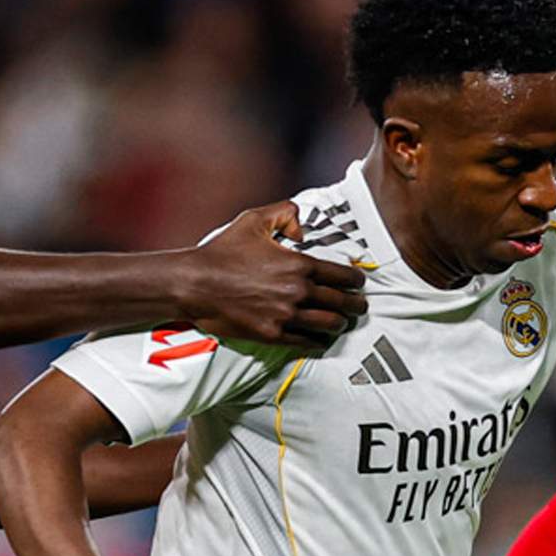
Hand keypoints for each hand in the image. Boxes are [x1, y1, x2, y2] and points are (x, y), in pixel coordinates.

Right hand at [176, 202, 366, 349]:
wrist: (196, 283)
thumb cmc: (223, 251)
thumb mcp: (254, 220)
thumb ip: (285, 214)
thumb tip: (303, 228)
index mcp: (299, 264)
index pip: (343, 275)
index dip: (357, 280)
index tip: (359, 283)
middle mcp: (298, 292)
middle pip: (342, 303)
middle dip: (356, 304)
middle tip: (360, 306)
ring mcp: (286, 316)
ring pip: (329, 324)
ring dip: (340, 324)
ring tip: (342, 322)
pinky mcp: (273, 335)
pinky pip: (306, 342)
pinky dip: (318, 341)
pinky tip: (321, 339)